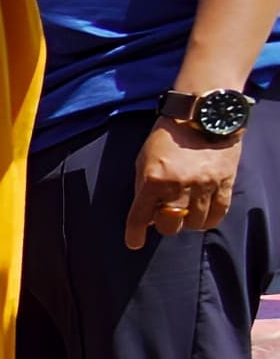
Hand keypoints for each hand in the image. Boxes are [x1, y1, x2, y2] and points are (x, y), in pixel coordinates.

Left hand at [132, 115, 245, 248]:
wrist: (201, 116)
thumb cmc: (167, 137)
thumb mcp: (143, 160)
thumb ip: (142, 187)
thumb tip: (146, 214)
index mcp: (153, 179)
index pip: (140, 217)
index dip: (135, 234)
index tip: (134, 243)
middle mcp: (178, 185)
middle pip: (170, 225)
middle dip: (164, 223)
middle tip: (165, 214)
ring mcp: (203, 185)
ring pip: (194, 223)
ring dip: (187, 221)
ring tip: (185, 210)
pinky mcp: (224, 183)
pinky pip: (217, 214)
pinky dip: (208, 220)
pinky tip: (202, 215)